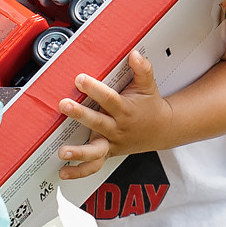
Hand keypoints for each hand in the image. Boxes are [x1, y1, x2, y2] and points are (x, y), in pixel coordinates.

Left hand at [54, 51, 174, 177]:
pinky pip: (93, 166)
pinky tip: (63, 172)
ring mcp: (112, 143)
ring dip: (79, 152)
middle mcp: (117, 128)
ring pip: (95, 151)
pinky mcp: (108, 153)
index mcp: (125, 110)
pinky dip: (79, 171)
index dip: (95, 88)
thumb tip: (135, 54)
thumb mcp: (148, 86)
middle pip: (97, 122)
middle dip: (80, 114)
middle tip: (65, 105)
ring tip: (63, 152)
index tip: (80, 79)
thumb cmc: (150, 106)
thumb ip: (142, 70)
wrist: (162, 129)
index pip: (109, 98)